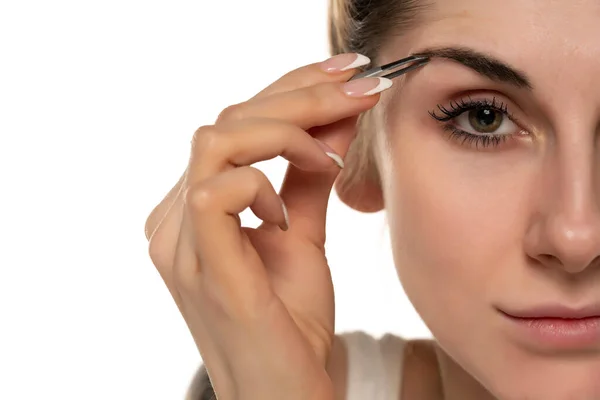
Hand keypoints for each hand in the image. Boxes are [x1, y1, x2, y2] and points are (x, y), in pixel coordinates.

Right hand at [145, 54, 389, 399]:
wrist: (284, 394)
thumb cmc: (290, 323)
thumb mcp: (302, 234)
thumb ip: (308, 177)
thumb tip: (334, 118)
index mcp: (193, 207)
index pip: (233, 122)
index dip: (290, 90)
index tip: (348, 78)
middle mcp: (173, 218)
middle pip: (225, 119)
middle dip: (299, 95)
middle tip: (358, 89)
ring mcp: (178, 242)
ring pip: (217, 139)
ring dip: (285, 132)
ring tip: (328, 157)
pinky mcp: (199, 266)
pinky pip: (217, 190)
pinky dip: (263, 185)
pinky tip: (287, 215)